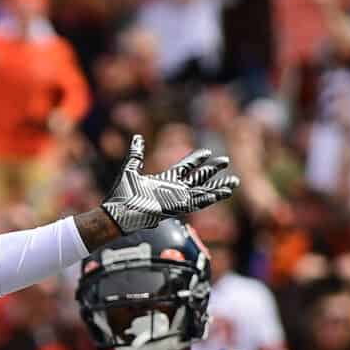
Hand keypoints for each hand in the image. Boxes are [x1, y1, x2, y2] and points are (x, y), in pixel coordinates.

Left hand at [98, 133, 239, 235]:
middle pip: (198, 179)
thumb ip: (136, 154)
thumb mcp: (130, 169)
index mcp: (164, 180)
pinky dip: (207, 199)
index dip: (196, 159)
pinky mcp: (174, 208)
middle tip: (226, 162)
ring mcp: (175, 200)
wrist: (116, 212)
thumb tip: (137, 137)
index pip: (185, 168)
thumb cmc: (120, 195)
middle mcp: (173, 190)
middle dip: (212, 171)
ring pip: (202, 193)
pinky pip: (195, 204)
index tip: (208, 152)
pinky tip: (219, 194)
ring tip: (233, 183)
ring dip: (217, 188)